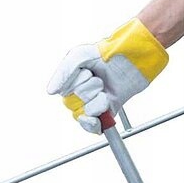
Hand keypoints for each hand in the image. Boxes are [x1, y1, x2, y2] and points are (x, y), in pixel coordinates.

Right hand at [46, 19, 168, 133]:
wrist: (132, 59)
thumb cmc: (107, 55)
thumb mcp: (80, 55)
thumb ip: (63, 72)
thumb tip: (51, 91)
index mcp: (71, 82)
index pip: (64, 93)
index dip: (75, 83)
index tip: (87, 72)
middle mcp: (79, 94)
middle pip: (72, 104)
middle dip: (87, 91)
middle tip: (98, 81)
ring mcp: (92, 105)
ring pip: (83, 114)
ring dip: (96, 102)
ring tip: (105, 91)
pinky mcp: (106, 114)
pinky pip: (92, 127)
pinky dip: (94, 124)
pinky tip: (98, 116)